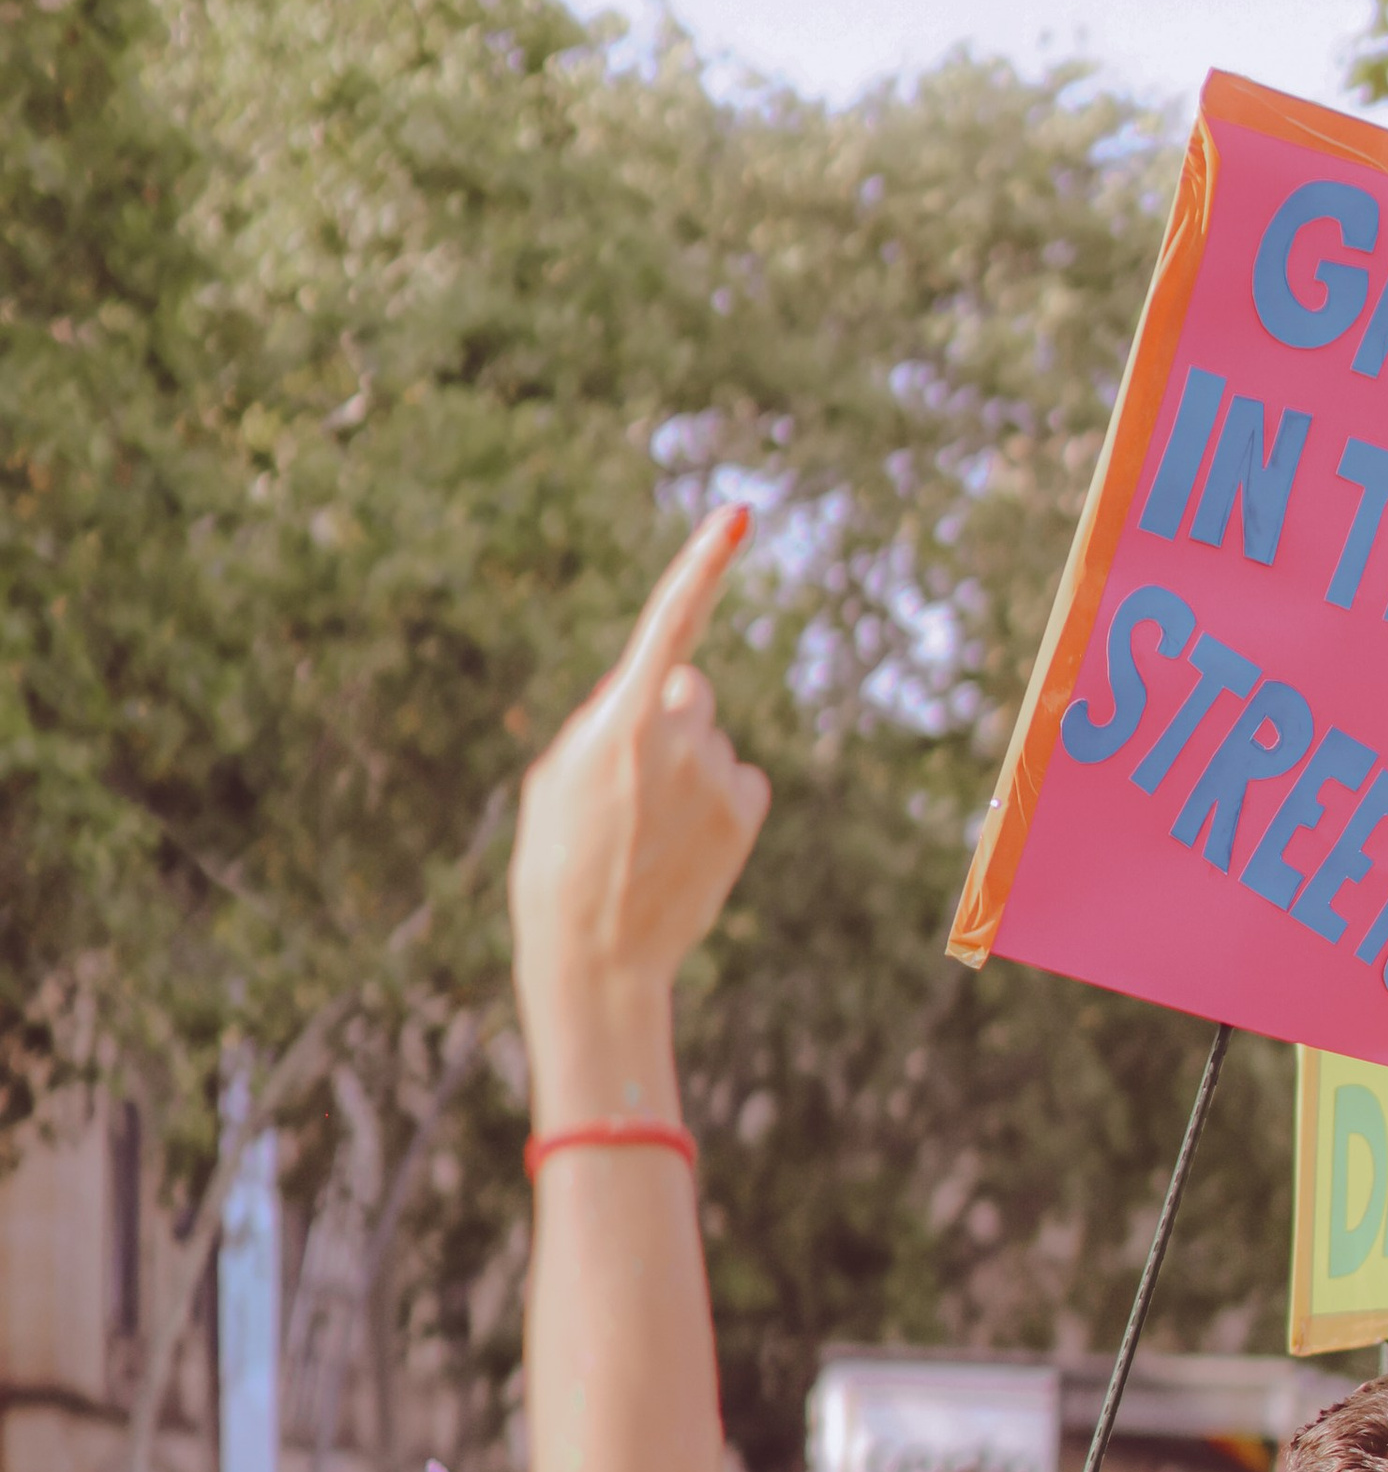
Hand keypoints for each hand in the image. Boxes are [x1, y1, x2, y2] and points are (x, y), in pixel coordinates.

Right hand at [509, 510, 770, 1044]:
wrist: (596, 955)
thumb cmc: (558, 862)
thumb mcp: (560, 777)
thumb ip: (605, 720)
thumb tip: (648, 694)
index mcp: (621, 720)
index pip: (670, 624)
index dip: (704, 566)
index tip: (740, 517)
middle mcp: (679, 737)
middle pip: (689, 690)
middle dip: (669, 719)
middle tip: (632, 787)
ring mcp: (718, 775)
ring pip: (711, 739)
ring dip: (689, 767)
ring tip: (651, 830)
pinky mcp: (746, 810)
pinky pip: (740, 779)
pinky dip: (719, 801)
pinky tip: (685, 844)